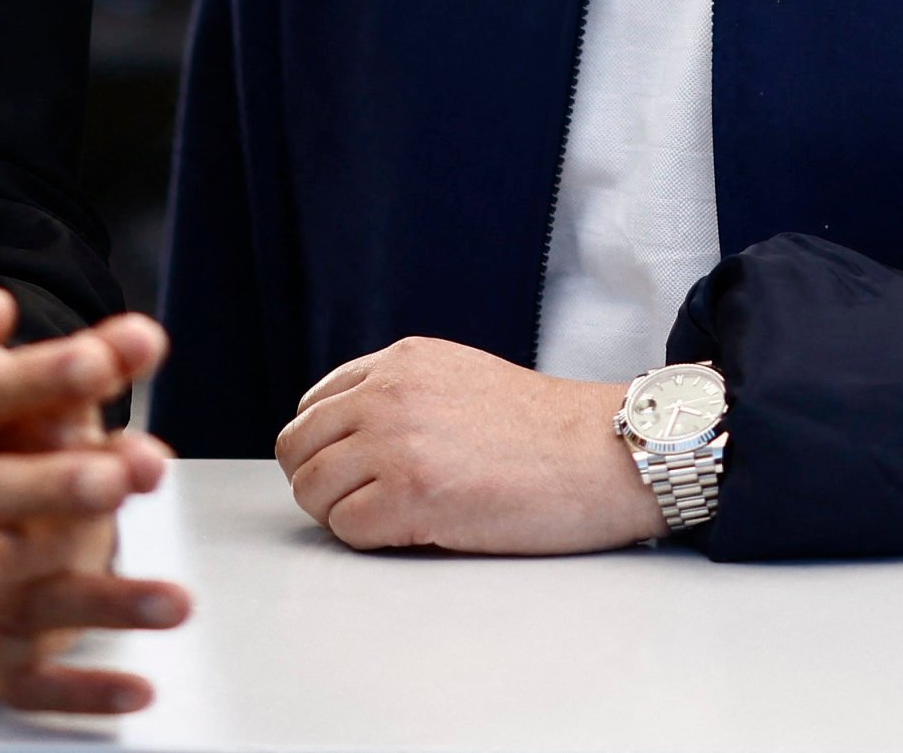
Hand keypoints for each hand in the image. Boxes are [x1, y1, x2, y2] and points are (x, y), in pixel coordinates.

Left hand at [275, 336, 663, 553]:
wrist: (605, 452)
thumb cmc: (549, 431)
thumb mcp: (463, 379)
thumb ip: (405, 395)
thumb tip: (354, 439)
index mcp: (401, 361)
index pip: (314, 406)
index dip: (325, 448)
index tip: (352, 473)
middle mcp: (388, 392)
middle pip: (298, 448)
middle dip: (321, 483)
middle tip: (365, 504)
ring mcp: (395, 442)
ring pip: (312, 491)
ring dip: (343, 514)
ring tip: (396, 519)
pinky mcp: (409, 494)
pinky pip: (346, 529)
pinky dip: (370, 540)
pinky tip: (416, 532)